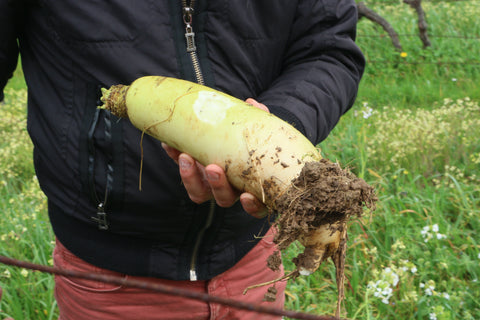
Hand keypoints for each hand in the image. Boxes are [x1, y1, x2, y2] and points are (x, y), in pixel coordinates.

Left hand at [162, 98, 268, 217]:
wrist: (231, 135)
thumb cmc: (252, 139)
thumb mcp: (256, 130)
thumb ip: (258, 120)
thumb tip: (253, 104)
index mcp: (251, 184)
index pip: (257, 206)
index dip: (253, 206)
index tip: (246, 197)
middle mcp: (230, 189)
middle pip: (223, 199)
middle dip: (217, 185)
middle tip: (212, 168)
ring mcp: (209, 184)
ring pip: (198, 193)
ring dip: (190, 177)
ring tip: (185, 156)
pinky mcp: (192, 173)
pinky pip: (182, 172)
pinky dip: (175, 158)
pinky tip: (169, 144)